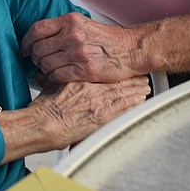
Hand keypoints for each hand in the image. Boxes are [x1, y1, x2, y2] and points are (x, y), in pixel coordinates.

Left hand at [22, 12, 145, 82]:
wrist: (131, 50)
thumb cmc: (108, 39)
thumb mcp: (83, 24)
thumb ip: (62, 28)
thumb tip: (39, 36)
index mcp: (70, 21)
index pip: (37, 30)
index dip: (26, 41)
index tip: (25, 48)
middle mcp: (73, 35)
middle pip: (38, 49)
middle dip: (34, 57)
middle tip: (38, 61)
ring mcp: (79, 53)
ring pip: (46, 64)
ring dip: (44, 69)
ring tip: (51, 68)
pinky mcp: (85, 70)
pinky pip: (57, 76)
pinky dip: (54, 77)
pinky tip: (59, 75)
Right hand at [30, 75, 149, 148]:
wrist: (45, 124)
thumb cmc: (45, 109)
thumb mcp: (48, 88)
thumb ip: (52, 80)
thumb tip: (45, 75)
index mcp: (81, 79)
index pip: (103, 71)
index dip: (114, 68)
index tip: (121, 65)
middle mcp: (93, 88)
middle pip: (116, 80)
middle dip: (129, 78)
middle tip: (140, 74)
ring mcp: (99, 102)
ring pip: (123, 92)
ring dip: (135, 88)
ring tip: (144, 86)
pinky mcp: (103, 117)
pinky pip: (123, 108)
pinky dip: (133, 102)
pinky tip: (140, 100)